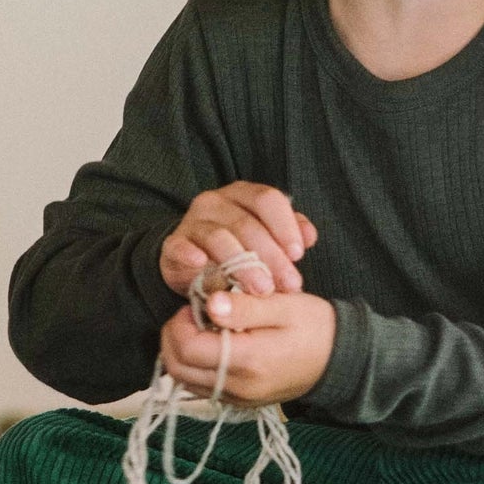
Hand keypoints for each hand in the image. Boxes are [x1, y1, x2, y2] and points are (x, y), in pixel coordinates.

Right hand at [160, 182, 316, 297]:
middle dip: (271, 256)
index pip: (267, 199)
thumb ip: (289, 233)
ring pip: (219, 238)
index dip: (285, 226)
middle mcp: (215, 201)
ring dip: (243, 265)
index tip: (298, 255)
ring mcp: (192, 221)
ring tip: (261, 289)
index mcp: (242, 193)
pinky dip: (191, 255)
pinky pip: (181, 247)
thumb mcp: (266, 238)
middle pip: (247, 224)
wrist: (192, 262)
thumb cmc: (238, 248)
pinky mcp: (173, 244)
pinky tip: (202, 266)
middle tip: (287, 284)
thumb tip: (310, 236)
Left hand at [160, 289, 334, 406]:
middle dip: (173, 337)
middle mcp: (239, 387)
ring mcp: (239, 399)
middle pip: (176, 369)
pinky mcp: (240, 402)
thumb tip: (209, 304)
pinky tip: (211, 345)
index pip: (187, 348)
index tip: (198, 304)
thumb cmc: (315, 326)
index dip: (181, 322)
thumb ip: (245, 306)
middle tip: (191, 314)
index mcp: (248, 360)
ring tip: (201, 327)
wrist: (341, 359)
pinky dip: (194, 366)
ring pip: (183, 381)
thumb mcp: (283, 305)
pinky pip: (200, 388)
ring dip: (180, 352)